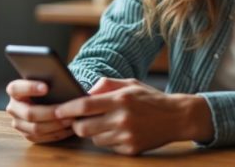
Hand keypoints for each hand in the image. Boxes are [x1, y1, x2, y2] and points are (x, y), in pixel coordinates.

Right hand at [5, 79, 74, 142]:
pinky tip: (70, 128)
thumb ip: (49, 78)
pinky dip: (57, 133)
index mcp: (14, 90)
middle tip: (66, 109)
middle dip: (50, 112)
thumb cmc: (49, 86)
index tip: (47, 86)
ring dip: (56, 125)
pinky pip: (41, 138)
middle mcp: (13, 107)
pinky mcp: (27, 135)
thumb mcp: (47, 79)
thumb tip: (61, 80)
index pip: (16, 88)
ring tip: (72, 119)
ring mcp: (18, 123)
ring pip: (36, 128)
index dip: (30, 87)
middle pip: (29, 113)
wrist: (47, 99)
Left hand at [54, 77, 212, 155]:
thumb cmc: (150, 98)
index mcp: (120, 100)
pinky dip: (108, 140)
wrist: (177, 117)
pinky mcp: (131, 150)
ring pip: (94, 139)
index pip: (84, 106)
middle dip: (76, 124)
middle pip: (83, 127)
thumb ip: (105, 84)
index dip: (67, 109)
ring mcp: (127, 136)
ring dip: (92, 132)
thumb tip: (84, 92)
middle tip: (77, 119)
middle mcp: (122, 119)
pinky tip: (118, 131)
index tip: (57, 110)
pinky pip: (108, 147)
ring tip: (103, 123)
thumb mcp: (129, 83)